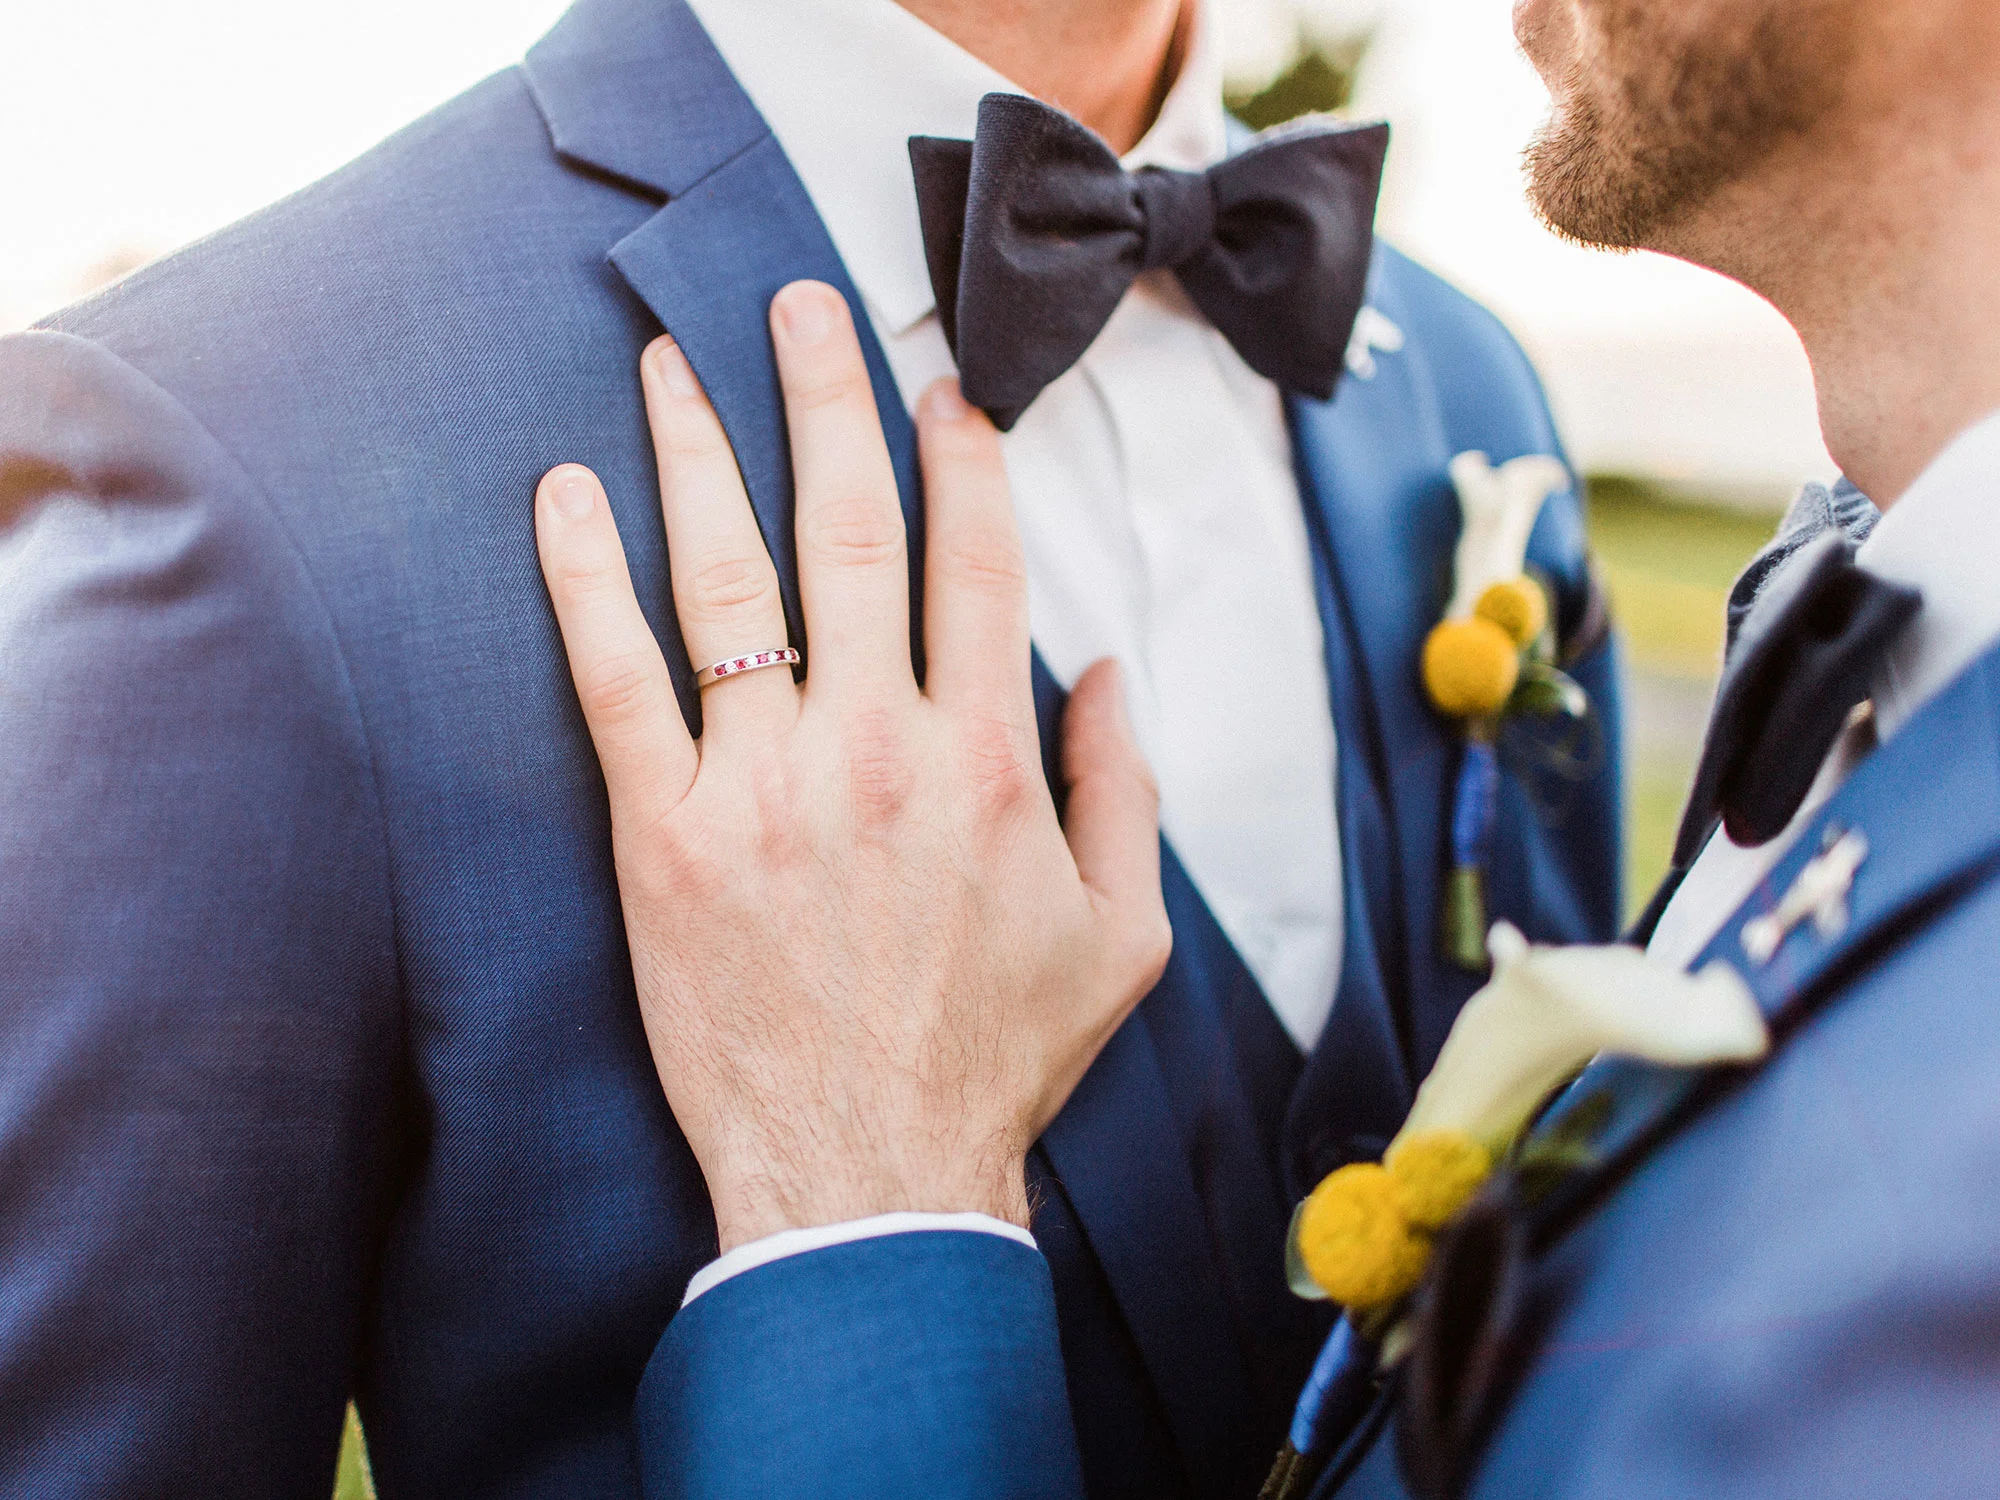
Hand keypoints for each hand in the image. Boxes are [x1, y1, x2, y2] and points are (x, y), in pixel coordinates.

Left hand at [534, 281, 1170, 1248]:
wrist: (869, 1175)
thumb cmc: (996, 1058)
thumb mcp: (1122, 936)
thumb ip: (1124, 792)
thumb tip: (1109, 672)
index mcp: (988, 761)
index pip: (979, 564)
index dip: (964, 456)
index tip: (943, 387)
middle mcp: (876, 748)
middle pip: (852, 530)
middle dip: (830, 399)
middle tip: (802, 303)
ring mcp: (762, 786)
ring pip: (726, 580)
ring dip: (700, 453)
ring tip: (672, 363)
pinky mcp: (666, 837)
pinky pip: (614, 682)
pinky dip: (584, 580)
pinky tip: (563, 497)